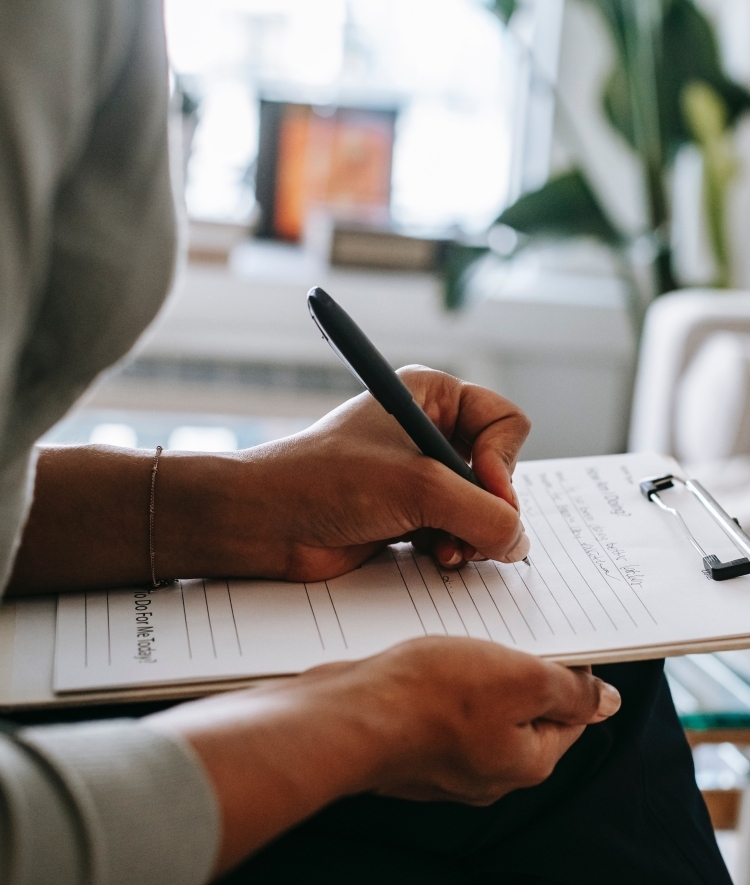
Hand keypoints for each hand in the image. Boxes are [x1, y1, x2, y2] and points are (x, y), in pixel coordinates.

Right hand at [147, 636, 620, 875]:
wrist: (346, 716)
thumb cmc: (429, 697)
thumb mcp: (519, 679)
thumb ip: (570, 691)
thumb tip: (607, 702)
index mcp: (526, 761)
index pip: (571, 714)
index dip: (570, 671)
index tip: (556, 637)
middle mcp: (489, 771)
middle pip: (524, 711)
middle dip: (519, 669)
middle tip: (505, 630)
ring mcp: (446, 763)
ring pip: (480, 707)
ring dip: (478, 672)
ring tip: (462, 639)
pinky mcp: (412, 746)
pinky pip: (441, 709)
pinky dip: (441, 683)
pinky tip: (427, 659)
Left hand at [157, 365, 531, 582]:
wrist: (265, 522)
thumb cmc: (326, 481)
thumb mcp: (418, 487)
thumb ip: (484, 514)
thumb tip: (520, 543)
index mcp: (432, 396)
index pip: (506, 423)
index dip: (504, 462)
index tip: (484, 490)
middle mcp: (430, 431)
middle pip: (498, 471)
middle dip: (487, 508)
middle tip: (466, 531)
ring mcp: (420, 475)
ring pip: (481, 508)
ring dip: (471, 534)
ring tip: (446, 550)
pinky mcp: (409, 513)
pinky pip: (458, 531)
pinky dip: (454, 548)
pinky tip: (434, 557)